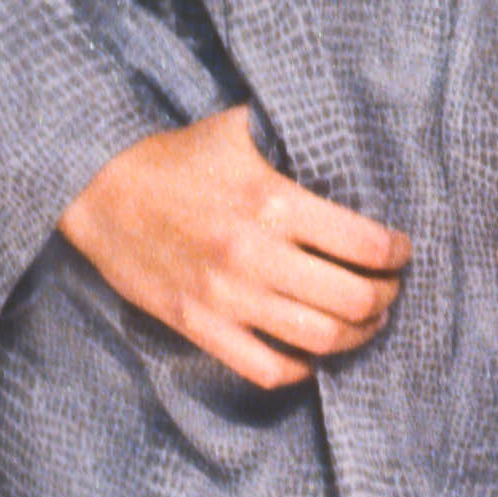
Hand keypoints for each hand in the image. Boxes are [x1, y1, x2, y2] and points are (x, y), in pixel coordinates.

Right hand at [60, 107, 408, 393]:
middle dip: (386, 298)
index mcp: (272, 202)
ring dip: (357, 335)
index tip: (400, 251)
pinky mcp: (199, 326)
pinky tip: (312, 353)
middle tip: (389, 289)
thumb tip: (346, 128)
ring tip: (364, 322)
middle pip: (352, 298)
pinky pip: (267, 368)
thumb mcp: (237, 129)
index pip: (365, 243)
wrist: (97, 190)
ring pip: (320, 339)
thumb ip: (290, 133)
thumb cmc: (175, 158)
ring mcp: (226, 298)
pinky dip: (301, 368)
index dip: (396, 253)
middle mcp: (255, 255)